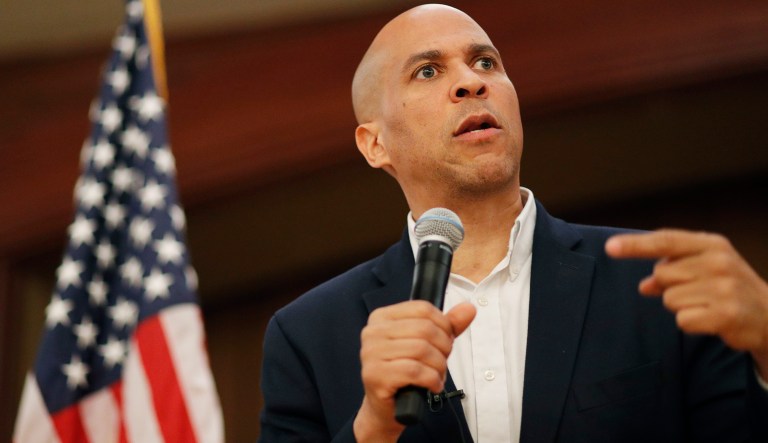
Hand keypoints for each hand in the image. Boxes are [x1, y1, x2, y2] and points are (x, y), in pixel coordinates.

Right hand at [353, 300, 475, 441]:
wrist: (386, 409)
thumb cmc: (405, 374)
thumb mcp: (427, 344)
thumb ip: (447, 325)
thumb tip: (468, 308)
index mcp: (382, 317)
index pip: (422, 309)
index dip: (443, 325)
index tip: (446, 341)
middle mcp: (372, 332)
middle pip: (424, 329)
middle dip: (443, 348)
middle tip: (442, 361)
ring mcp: (371, 354)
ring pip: (422, 349)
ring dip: (439, 366)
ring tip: (437, 375)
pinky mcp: (376, 375)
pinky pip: (415, 371)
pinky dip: (432, 379)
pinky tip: (432, 385)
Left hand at [606, 229, 767, 376]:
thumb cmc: (728, 288)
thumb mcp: (704, 269)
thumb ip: (672, 270)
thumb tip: (644, 286)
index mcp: (712, 244)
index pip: (665, 240)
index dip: (635, 245)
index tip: (609, 248)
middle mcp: (719, 262)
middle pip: (662, 274)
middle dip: (670, 287)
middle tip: (697, 292)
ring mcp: (723, 288)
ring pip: (669, 299)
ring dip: (682, 307)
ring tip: (707, 305)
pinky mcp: (725, 314)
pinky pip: (682, 320)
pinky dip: (690, 323)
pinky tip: (710, 320)